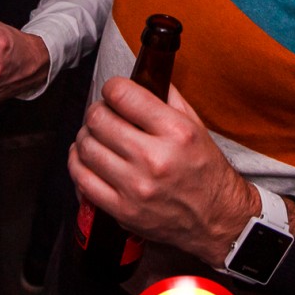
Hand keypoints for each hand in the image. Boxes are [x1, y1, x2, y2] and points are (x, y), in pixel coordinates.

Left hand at [68, 79, 260, 265]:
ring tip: (95, 135)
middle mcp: (154, 159)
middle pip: (98, 120)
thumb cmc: (205, 170)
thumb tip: (140, 75)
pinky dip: (78, 164)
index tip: (114, 92)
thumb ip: (168, 97)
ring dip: (85, 136)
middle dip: (97, 111)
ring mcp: (136, 187)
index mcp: (176, 132)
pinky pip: (82, 179)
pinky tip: (87, 158)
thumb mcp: (196, 126)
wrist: (217, 219)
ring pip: (86, 148)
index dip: (113, 88)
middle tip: (104, 114)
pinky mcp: (122, 210)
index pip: (122, 95)